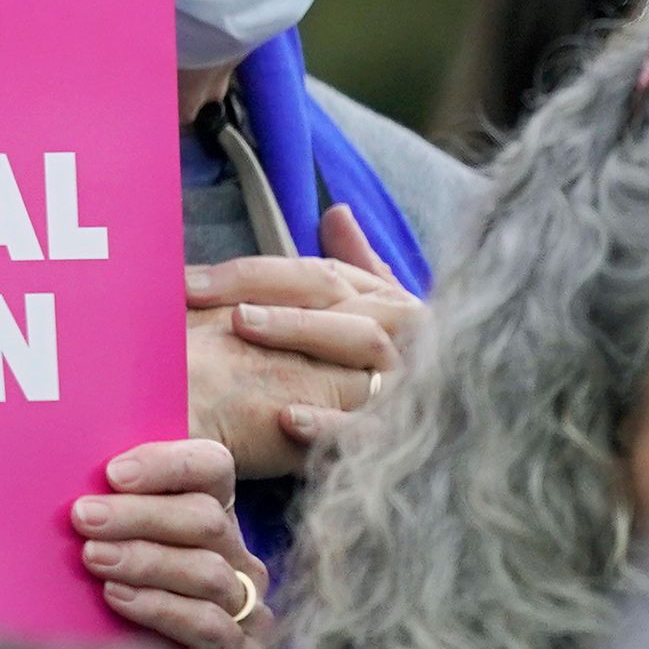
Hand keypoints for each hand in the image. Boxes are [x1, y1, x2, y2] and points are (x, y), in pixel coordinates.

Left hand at [78, 437, 268, 648]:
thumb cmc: (115, 591)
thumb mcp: (112, 543)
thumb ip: (104, 506)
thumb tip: (57, 475)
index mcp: (212, 509)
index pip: (210, 466)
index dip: (166, 463)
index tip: (112, 473)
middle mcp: (238, 553)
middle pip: (205, 517)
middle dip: (139, 515)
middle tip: (84, 517)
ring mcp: (245, 604)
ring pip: (208, 570)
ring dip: (146, 561)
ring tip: (93, 557)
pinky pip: (209, 624)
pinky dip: (161, 608)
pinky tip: (118, 597)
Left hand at [185, 229, 419, 475]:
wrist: (460, 434)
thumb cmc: (388, 371)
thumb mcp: (374, 315)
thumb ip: (355, 266)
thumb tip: (338, 212)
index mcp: (388, 304)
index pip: (319, 276)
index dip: (252, 274)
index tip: (188, 283)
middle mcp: (403, 335)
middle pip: (338, 299)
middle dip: (275, 295)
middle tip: (213, 301)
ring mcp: (408, 384)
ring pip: (360, 342)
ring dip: (299, 331)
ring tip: (241, 326)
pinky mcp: (404, 436)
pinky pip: (370, 429)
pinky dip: (329, 423)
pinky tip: (286, 420)